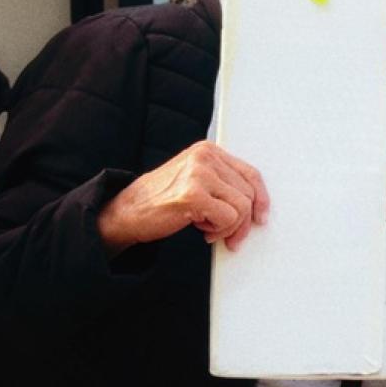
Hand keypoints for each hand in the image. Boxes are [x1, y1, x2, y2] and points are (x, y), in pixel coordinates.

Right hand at [96, 140, 268, 255]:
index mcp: (207, 151)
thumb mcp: (194, 181)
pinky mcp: (193, 195)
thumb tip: (256, 203)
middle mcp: (205, 157)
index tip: (261, 216)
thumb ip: (222, 183)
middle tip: (229, 235)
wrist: (125, 212)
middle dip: (243, 220)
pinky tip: (202, 230)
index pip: (250, 173)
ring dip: (229, 227)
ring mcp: (198, 174)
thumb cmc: (160, 200)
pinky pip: (228, 218)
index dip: (261, 198)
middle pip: (248, 193)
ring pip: (242, 207)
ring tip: (210, 230)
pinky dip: (219, 231)